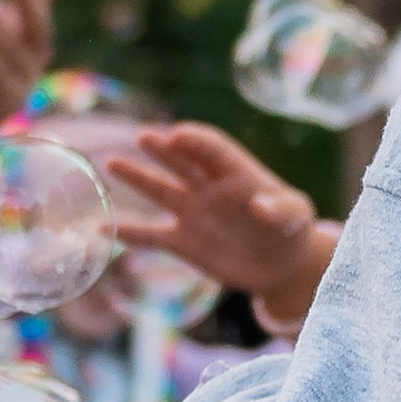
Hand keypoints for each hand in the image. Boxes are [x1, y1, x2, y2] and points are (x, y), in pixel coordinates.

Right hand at [105, 124, 337, 324]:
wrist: (281, 267)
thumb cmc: (292, 232)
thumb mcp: (297, 217)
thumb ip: (282, 210)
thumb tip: (259, 206)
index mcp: (238, 174)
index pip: (215, 150)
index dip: (198, 142)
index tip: (180, 134)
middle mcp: (209, 188)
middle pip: (182, 163)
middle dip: (163, 150)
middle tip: (145, 137)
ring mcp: (193, 213)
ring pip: (160, 191)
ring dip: (138, 178)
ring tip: (113, 163)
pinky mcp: (183, 242)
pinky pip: (152, 235)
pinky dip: (130, 233)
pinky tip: (103, 228)